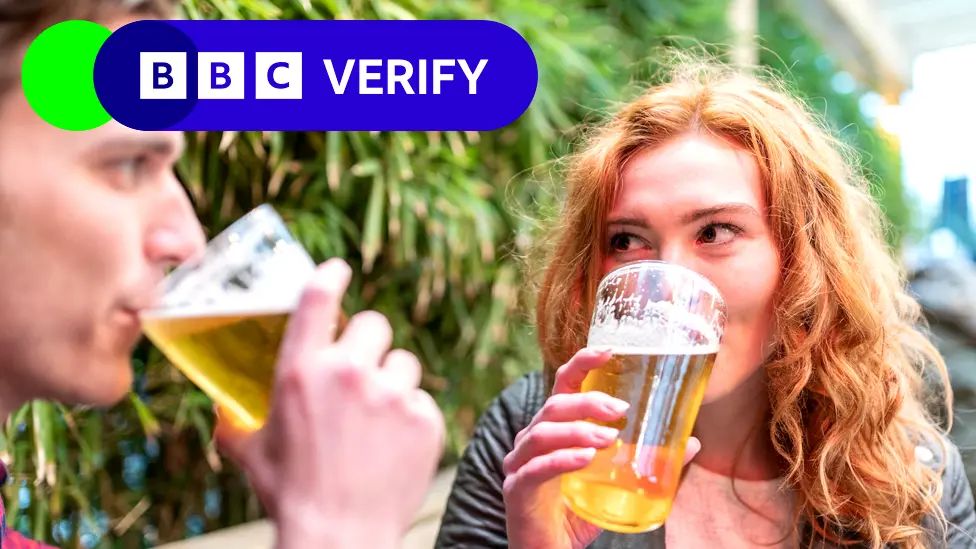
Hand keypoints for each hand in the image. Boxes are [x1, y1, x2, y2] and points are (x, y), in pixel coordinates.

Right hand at [214, 258, 444, 548]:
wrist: (339, 538)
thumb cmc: (290, 496)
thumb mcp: (251, 453)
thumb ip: (234, 423)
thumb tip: (221, 413)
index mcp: (300, 370)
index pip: (318, 297)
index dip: (331, 276)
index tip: (339, 270)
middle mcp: (348, 371)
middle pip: (374, 324)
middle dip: (367, 345)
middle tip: (359, 375)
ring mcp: (392, 393)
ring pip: (403, 362)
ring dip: (392, 381)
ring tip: (375, 420)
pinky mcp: (424, 417)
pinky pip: (421, 399)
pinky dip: (410, 417)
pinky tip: (392, 446)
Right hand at [502, 348, 700, 548]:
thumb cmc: (576, 515)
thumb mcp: (614, 483)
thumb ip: (645, 461)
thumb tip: (691, 442)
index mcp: (553, 430)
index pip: (562, 386)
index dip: (582, 364)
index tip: (610, 350)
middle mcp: (531, 441)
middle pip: (554, 406)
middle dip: (588, 402)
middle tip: (622, 410)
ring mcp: (519, 464)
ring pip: (542, 433)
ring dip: (578, 430)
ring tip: (610, 438)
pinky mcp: (517, 490)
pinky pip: (537, 469)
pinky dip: (562, 460)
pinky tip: (586, 459)